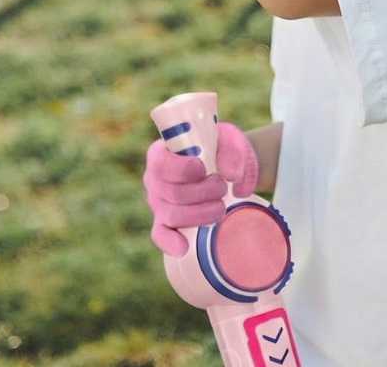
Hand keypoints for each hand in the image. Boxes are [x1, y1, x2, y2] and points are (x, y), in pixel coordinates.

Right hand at [143, 121, 258, 256]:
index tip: (203, 169)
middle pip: (173, 193)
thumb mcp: (228, 139)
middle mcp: (154, 179)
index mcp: (161, 153)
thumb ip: (231, 151)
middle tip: (222, 187)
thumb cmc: (220, 148)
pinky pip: (161, 235)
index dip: (183, 170)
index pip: (161, 164)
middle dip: (204, 192)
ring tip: (220, 206)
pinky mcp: (164, 222)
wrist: (224, 164)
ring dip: (202, 214)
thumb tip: (232, 175)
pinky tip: (184, 247)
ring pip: (173, 215)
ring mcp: (158, 203)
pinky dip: (171, 242)